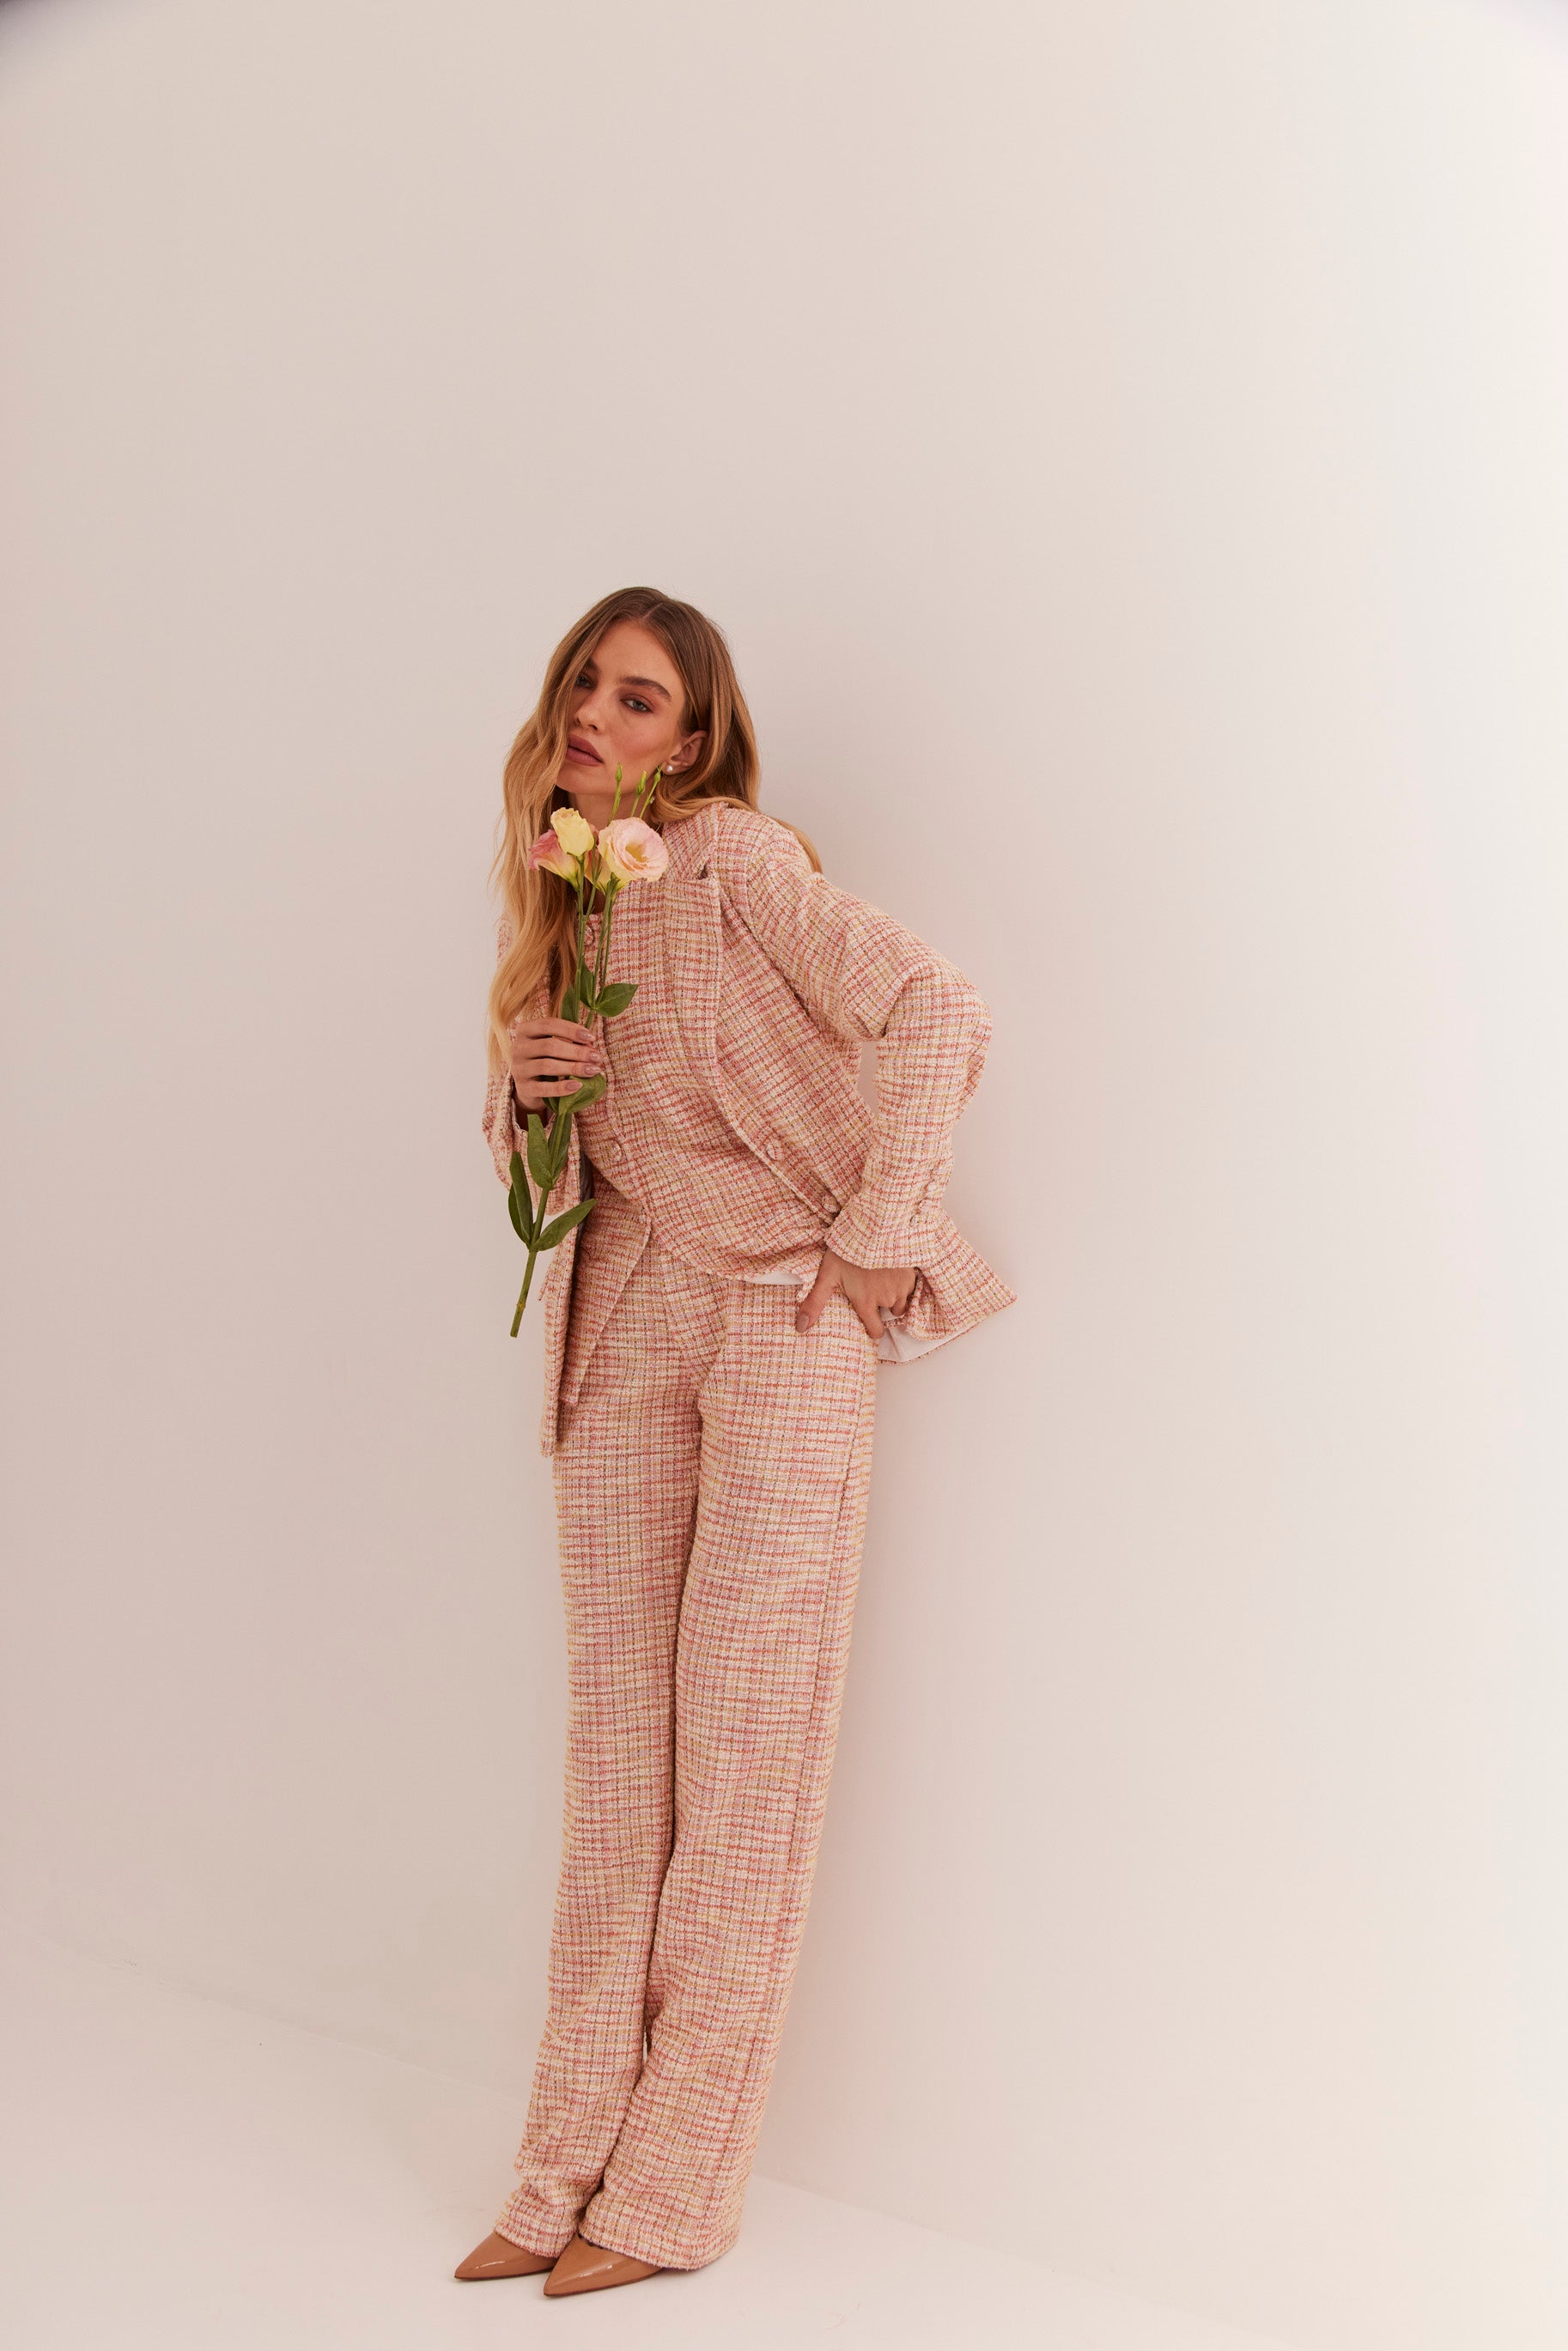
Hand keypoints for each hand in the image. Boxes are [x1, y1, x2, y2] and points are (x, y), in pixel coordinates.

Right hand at [508, 1015, 603, 1112]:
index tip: (591, 1038)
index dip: (571, 1030)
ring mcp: (518, 1069)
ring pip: (547, 1065)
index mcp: (525, 1030)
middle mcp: (518, 1047)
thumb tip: (590, 1046)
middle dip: (577, 1051)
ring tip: (592, 1070)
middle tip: (596, 1057)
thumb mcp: (553, 1047)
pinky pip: (544, 1088)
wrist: (530, 1087)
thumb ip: (569, 1042)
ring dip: (574, 1067)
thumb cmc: (546, 1059)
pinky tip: (578, 1086)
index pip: (548, 1025)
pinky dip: (563, 1087)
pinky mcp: (523, 1088)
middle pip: (549, 1046)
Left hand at [795, 1248, 916, 1344]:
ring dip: (895, 1294)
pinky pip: (912, 1287)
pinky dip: (904, 1282)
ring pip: (902, 1301)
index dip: (872, 1328)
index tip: (869, 1320)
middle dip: (883, 1306)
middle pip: (890, 1313)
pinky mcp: (912, 1274)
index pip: (876, 1331)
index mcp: (865, 1301)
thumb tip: (801, 1328)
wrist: (873, 1224)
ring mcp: (902, 1286)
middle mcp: (886, 1298)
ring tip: (882, 1278)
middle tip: (872, 1287)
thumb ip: (815, 1302)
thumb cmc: (847, 1249)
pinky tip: (893, 1269)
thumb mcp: (827, 1274)